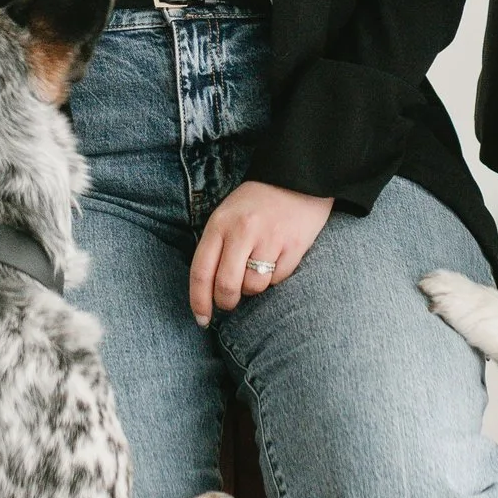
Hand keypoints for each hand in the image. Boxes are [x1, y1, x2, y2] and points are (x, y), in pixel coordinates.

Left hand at [188, 180, 331, 324]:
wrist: (298, 178)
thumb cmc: (257, 203)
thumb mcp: (227, 216)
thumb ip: (216, 247)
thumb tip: (208, 291)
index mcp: (219, 224)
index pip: (201, 271)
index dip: (199, 301)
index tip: (202, 319)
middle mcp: (242, 231)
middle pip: (226, 285)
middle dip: (227, 302)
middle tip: (230, 302)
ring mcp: (269, 238)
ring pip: (254, 286)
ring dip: (254, 288)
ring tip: (258, 269)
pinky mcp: (294, 245)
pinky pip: (278, 279)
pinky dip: (275, 278)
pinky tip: (277, 259)